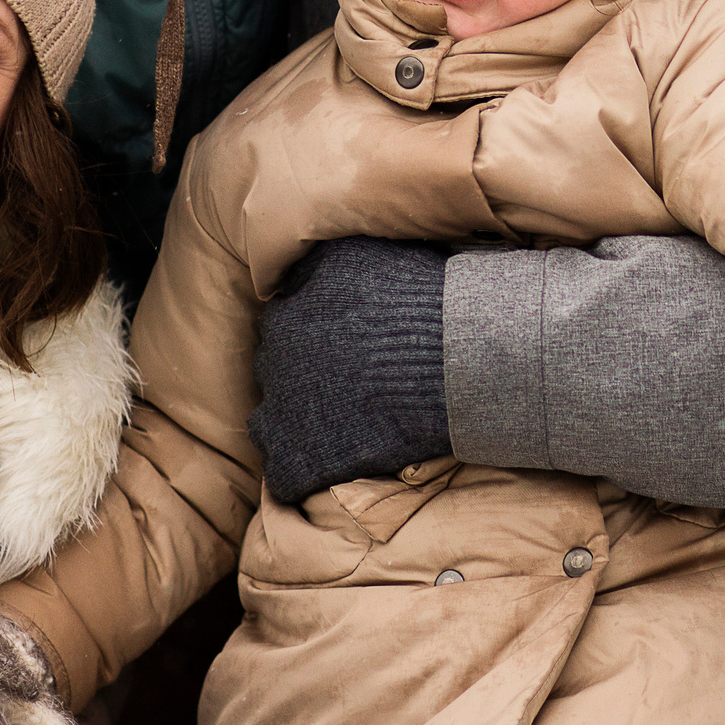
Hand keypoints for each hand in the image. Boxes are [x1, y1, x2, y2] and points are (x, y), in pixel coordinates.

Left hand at [250, 237, 453, 504]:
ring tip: (334, 428)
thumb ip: (334, 260)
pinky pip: (287, 473)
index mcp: (293, 304)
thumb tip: (319, 263)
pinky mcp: (299, 457)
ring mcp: (283, 406)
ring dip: (295, 423)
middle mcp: (276, 351)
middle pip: (277, 366)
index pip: (287, 317)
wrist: (453, 357)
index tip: (342, 340)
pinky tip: (334, 465)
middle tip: (346, 384)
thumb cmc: (425, 299)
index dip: (315, 330)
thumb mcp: (371, 252)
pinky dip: (307, 471)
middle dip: (303, 374)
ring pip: (271, 420)